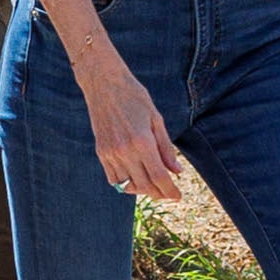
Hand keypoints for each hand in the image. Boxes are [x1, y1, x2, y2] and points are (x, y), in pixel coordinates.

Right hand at [81, 54, 188, 204]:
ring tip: (153, 186)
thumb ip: (166, 147)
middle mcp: (125, 151)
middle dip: (159, 193)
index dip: (170, 190)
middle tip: (168, 193)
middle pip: (145, 185)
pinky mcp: (101, 152)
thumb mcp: (156, 119)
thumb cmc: (134, 96)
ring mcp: (110, 153)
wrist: (103, 83)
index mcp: (142, 141)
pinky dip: (125, 184)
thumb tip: (177, 171)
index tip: (178, 196)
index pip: (159, 176)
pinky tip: (135, 179)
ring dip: (143, 190)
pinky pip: (113, 178)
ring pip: (128, 186)